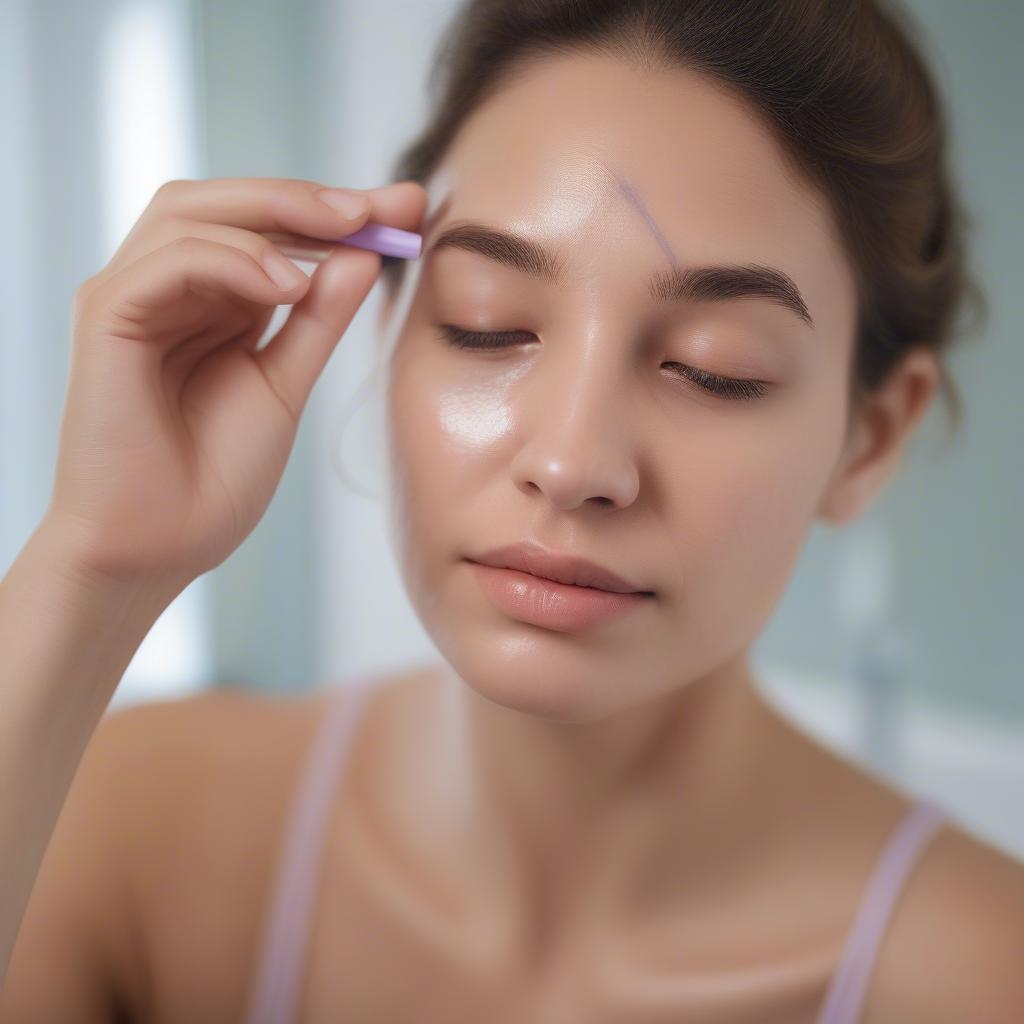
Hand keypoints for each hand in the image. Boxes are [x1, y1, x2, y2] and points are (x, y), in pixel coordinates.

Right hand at [45, 176, 426, 587]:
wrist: (158, 548)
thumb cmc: (213, 480)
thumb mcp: (285, 386)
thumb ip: (318, 321)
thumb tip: (363, 257)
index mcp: (209, 304)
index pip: (267, 230)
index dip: (335, 212)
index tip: (405, 206)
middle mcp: (165, 289)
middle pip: (226, 203)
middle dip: (309, 198)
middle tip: (377, 208)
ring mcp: (131, 297)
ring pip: (192, 213)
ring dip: (274, 220)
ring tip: (338, 248)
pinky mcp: (106, 317)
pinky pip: (170, 260)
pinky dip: (233, 260)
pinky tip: (287, 286)